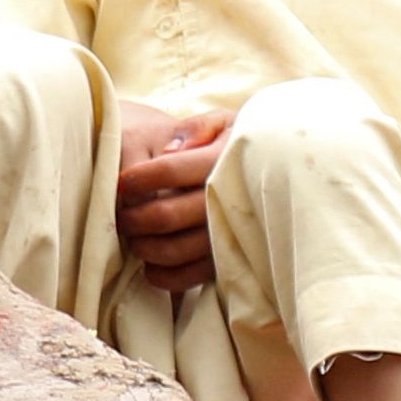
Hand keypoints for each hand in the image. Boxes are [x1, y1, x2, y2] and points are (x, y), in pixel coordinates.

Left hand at [112, 99, 227, 289]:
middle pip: (166, 215)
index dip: (138, 178)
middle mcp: (227, 201)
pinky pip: (189, 277)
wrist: (279, 171)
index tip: (122, 183)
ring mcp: (230, 235)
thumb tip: (169, 149)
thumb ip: (197, 127)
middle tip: (121, 214)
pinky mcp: (229, 261)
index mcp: (222, 162)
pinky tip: (150, 264)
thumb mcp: (224, 124)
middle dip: (132, 217)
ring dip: (143, 246)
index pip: (168, 170)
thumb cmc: (237, 145)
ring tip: (133, 235)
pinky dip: (163, 275)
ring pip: (174, 250)